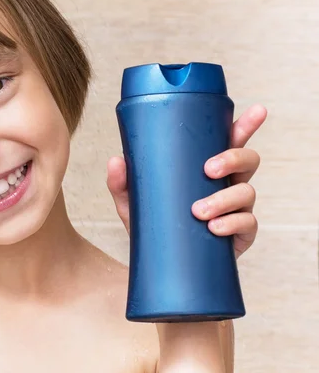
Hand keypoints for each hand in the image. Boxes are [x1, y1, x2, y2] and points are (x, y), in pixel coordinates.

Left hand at [107, 104, 266, 258]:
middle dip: (233, 158)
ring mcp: (237, 208)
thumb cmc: (153, 222)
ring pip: (247, 192)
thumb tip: (116, 161)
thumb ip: (123, 181)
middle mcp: (227, 183)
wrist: (161, 261)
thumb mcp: (133, 200)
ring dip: (224, 199)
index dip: (245, 125)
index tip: (256, 111)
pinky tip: (214, 228)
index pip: (230, 140)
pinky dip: (232, 224)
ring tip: (198, 211)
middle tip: (209, 169)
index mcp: (207, 166)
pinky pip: (248, 223)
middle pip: (248, 159)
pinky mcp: (241, 233)